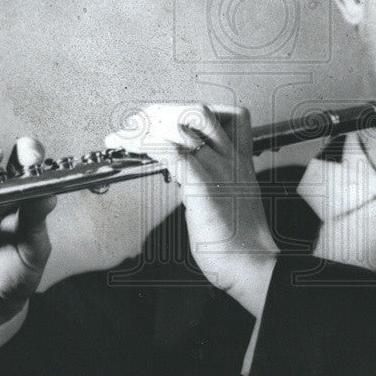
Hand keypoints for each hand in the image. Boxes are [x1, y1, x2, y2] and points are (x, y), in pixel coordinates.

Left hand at [105, 104, 277, 317]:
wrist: (252, 264)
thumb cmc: (240, 243)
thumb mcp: (232, 201)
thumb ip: (215, 184)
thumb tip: (192, 181)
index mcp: (240, 160)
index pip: (228, 113)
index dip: (192, 110)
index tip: (164, 120)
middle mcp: (230, 158)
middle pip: (198, 110)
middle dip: (160, 112)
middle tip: (134, 125)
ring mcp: (217, 169)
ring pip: (181, 124)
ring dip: (145, 126)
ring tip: (122, 137)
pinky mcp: (202, 186)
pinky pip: (170, 152)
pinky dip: (144, 146)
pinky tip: (128, 149)